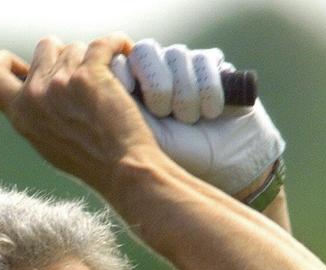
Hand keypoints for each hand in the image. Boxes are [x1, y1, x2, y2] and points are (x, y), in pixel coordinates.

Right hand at [0, 34, 162, 195]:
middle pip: (44, 46)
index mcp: (19, 113)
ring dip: (91, 58)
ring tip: (107, 80)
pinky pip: (105, 42)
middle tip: (82, 75)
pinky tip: (124, 52)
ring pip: (76, 47)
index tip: (28, 67)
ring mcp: (61, 83)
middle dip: (64, 55)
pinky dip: (118, 44)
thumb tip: (36, 85)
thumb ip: (35, 112)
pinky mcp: (90, 75)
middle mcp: (34, 95)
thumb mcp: (45, 141)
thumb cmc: (89, 161)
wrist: (121, 171)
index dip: (6, 60)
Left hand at [112, 39, 284, 194]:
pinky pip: (205, 59)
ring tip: (190, 120)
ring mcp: (183, 66)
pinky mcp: (213, 64)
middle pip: (145, 50)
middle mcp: (155, 71)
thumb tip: (103, 71)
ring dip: (184, 93)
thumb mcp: (137, 132)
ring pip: (176, 54)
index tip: (126, 95)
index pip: (118, 59)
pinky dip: (208, 89)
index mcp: (130, 88)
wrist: (222, 164)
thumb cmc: (173, 154)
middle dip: (156, 84)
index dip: (123, 72)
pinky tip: (211, 113)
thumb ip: (117, 103)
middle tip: (164, 113)